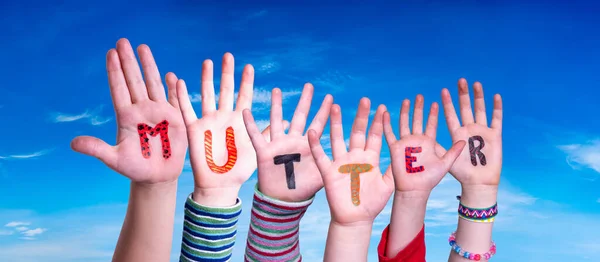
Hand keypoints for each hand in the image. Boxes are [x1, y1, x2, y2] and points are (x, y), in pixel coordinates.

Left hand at [71, 38, 186, 183]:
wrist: (156, 177)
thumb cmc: (134, 168)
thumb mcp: (114, 160)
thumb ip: (96, 149)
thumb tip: (73, 143)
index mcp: (127, 117)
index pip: (119, 89)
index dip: (115, 71)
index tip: (110, 53)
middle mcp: (142, 110)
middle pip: (134, 80)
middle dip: (129, 61)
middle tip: (123, 41)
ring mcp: (159, 113)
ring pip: (153, 84)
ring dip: (149, 66)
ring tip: (143, 47)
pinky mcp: (175, 120)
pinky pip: (174, 100)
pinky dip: (173, 88)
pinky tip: (171, 76)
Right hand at [176, 53, 270, 204]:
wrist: (220, 184)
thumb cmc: (240, 169)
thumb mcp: (258, 149)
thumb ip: (268, 133)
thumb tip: (288, 121)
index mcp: (239, 120)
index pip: (244, 96)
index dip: (246, 82)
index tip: (249, 66)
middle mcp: (224, 117)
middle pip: (225, 90)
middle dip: (227, 73)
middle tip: (229, 55)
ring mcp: (209, 121)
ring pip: (207, 95)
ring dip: (206, 78)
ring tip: (208, 62)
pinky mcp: (194, 129)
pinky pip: (187, 110)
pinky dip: (182, 97)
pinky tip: (178, 81)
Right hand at [243, 84, 332, 201]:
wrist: (283, 202)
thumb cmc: (303, 190)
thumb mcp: (322, 176)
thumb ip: (333, 165)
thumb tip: (354, 162)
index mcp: (309, 145)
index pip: (318, 124)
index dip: (324, 111)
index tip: (331, 97)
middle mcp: (294, 141)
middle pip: (300, 116)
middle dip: (305, 101)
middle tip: (310, 85)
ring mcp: (279, 145)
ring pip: (277, 120)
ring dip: (276, 105)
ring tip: (276, 90)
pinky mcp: (264, 152)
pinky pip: (255, 136)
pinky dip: (250, 124)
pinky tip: (245, 111)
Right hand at [308, 98, 394, 224]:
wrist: (356, 219)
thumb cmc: (372, 203)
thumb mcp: (388, 184)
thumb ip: (394, 168)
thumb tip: (406, 156)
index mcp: (370, 159)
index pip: (375, 136)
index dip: (379, 122)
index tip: (383, 107)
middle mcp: (355, 157)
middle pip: (358, 132)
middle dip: (361, 116)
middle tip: (365, 99)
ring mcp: (342, 163)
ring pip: (338, 138)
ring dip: (336, 123)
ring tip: (334, 106)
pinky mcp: (330, 172)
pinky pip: (321, 156)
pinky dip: (316, 145)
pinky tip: (312, 133)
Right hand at [383, 95, 464, 193]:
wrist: (415, 189)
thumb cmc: (430, 179)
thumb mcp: (445, 163)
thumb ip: (453, 151)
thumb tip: (464, 140)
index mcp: (428, 142)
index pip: (431, 124)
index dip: (433, 114)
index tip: (436, 102)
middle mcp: (416, 140)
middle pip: (417, 120)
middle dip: (418, 108)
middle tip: (420, 96)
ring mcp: (405, 143)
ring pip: (404, 123)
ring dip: (404, 112)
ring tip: (406, 100)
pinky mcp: (395, 148)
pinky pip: (389, 134)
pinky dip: (386, 124)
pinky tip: (384, 113)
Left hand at [441, 79, 502, 186]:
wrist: (479, 183)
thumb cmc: (461, 173)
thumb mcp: (445, 159)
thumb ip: (436, 148)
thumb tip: (421, 138)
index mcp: (456, 134)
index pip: (451, 115)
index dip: (447, 103)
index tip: (443, 90)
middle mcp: (469, 129)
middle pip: (465, 108)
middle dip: (463, 94)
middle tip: (460, 80)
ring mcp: (482, 131)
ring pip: (480, 110)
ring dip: (478, 97)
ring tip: (475, 83)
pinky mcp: (495, 136)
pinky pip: (496, 119)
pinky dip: (496, 108)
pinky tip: (495, 96)